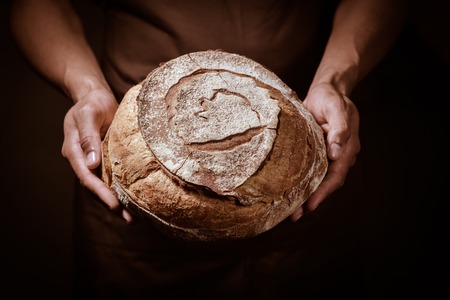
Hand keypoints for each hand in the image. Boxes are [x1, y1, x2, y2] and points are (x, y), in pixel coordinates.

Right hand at [61, 88, 131, 221]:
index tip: (114, 204)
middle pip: (94, 186)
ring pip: (102, 185)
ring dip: (115, 201)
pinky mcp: (104, 159)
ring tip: (132, 218)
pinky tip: (131, 200)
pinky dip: (119, 189)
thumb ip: (88, 137)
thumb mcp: (89, 114)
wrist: (95, 97)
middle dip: (109, 203)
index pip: (86, 176)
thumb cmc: (91, 103)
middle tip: (128, 219)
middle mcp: (82, 159)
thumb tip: (92, 164)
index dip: (99, 192)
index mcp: (73, 150)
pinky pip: (110, 177)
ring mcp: (92, 160)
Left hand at [290, 82, 359, 220]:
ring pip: (318, 179)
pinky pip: (311, 170)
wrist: (327, 90)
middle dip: (312, 200)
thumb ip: (339, 129)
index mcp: (346, 148)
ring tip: (290, 211)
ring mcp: (328, 155)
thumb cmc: (331, 97)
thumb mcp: (336, 108)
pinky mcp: (317, 152)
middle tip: (295, 216)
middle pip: (327, 183)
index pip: (336, 175)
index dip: (323, 192)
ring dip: (306, 195)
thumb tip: (336, 153)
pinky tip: (289, 190)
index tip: (310, 205)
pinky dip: (302, 182)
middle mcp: (338, 155)